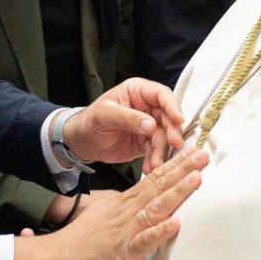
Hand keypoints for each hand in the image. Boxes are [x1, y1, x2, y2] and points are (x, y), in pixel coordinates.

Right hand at [8, 146, 207, 259]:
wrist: (58, 258)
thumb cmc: (82, 241)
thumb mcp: (105, 213)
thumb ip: (126, 207)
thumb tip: (141, 202)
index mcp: (125, 202)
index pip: (153, 178)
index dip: (175, 164)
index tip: (192, 152)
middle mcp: (128, 211)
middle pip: (159, 186)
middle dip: (183, 170)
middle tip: (202, 155)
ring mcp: (126, 229)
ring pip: (156, 207)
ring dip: (177, 192)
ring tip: (196, 179)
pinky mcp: (124, 250)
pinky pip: (145, 240)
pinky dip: (161, 231)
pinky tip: (176, 223)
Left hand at [64, 78, 184, 172]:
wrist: (82, 142)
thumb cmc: (89, 121)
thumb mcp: (105, 116)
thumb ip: (127, 118)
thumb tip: (151, 124)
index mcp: (137, 91)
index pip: (161, 95)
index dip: (172, 106)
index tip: (178, 120)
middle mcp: (146, 107)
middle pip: (168, 117)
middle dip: (171, 132)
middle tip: (174, 144)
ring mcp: (148, 125)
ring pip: (164, 136)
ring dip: (162, 151)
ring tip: (155, 164)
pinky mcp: (146, 142)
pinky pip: (156, 150)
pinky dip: (154, 159)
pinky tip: (149, 167)